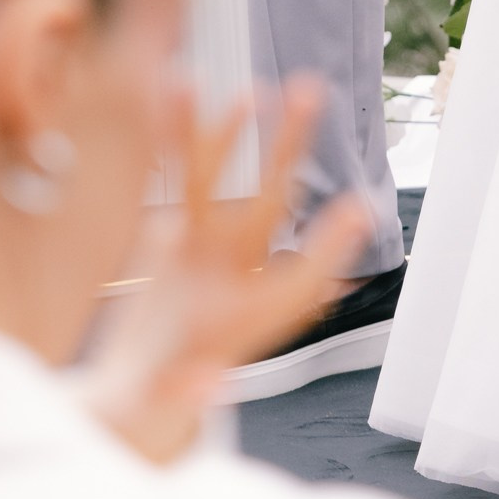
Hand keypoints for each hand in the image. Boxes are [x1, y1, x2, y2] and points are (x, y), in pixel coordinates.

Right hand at [79, 80, 372, 466]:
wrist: (139, 398)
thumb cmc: (154, 410)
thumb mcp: (165, 407)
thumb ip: (184, 393)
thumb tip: (206, 386)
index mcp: (242, 327)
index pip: (292, 286)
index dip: (325, 251)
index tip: (359, 210)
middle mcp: (232, 280)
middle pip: (265, 208)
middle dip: (286, 152)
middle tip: (312, 90)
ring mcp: (205, 256)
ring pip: (220, 185)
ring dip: (232, 136)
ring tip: (249, 88)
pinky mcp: (174, 244)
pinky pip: (176, 184)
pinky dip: (175, 143)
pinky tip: (173, 90)